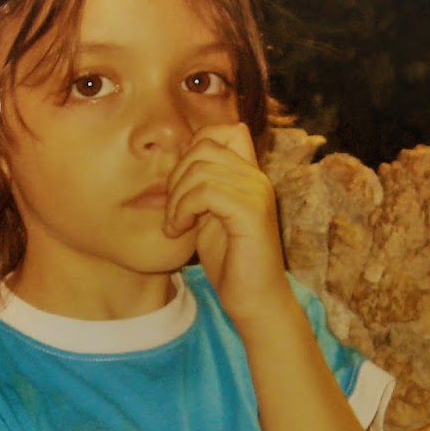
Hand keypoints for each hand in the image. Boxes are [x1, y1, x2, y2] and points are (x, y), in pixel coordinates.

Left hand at [164, 124, 287, 321]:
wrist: (255, 301)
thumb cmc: (232, 263)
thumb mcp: (208, 217)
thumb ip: (199, 188)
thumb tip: (178, 159)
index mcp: (250, 176)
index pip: (226, 130)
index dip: (194, 147)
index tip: (180, 185)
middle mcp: (258, 178)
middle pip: (204, 145)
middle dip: (177, 175)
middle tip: (171, 210)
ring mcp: (257, 193)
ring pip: (200, 169)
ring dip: (176, 197)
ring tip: (174, 224)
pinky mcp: (251, 213)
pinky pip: (206, 192)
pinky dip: (183, 209)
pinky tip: (180, 230)